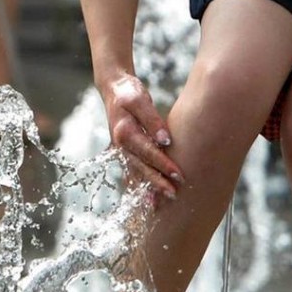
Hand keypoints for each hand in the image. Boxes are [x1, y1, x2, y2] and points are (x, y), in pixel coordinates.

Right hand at [100, 73, 183, 199]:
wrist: (113, 89)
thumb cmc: (129, 93)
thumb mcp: (139, 100)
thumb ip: (152, 120)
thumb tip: (166, 141)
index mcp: (124, 133)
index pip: (147, 153)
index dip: (163, 165)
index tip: (178, 175)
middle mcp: (120, 145)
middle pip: (141, 168)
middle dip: (157, 183)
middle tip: (174, 194)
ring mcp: (121, 151)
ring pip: (136, 173)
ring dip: (149, 188)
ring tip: (162, 201)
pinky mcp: (125, 152)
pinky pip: (134, 171)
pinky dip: (141, 184)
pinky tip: (150, 195)